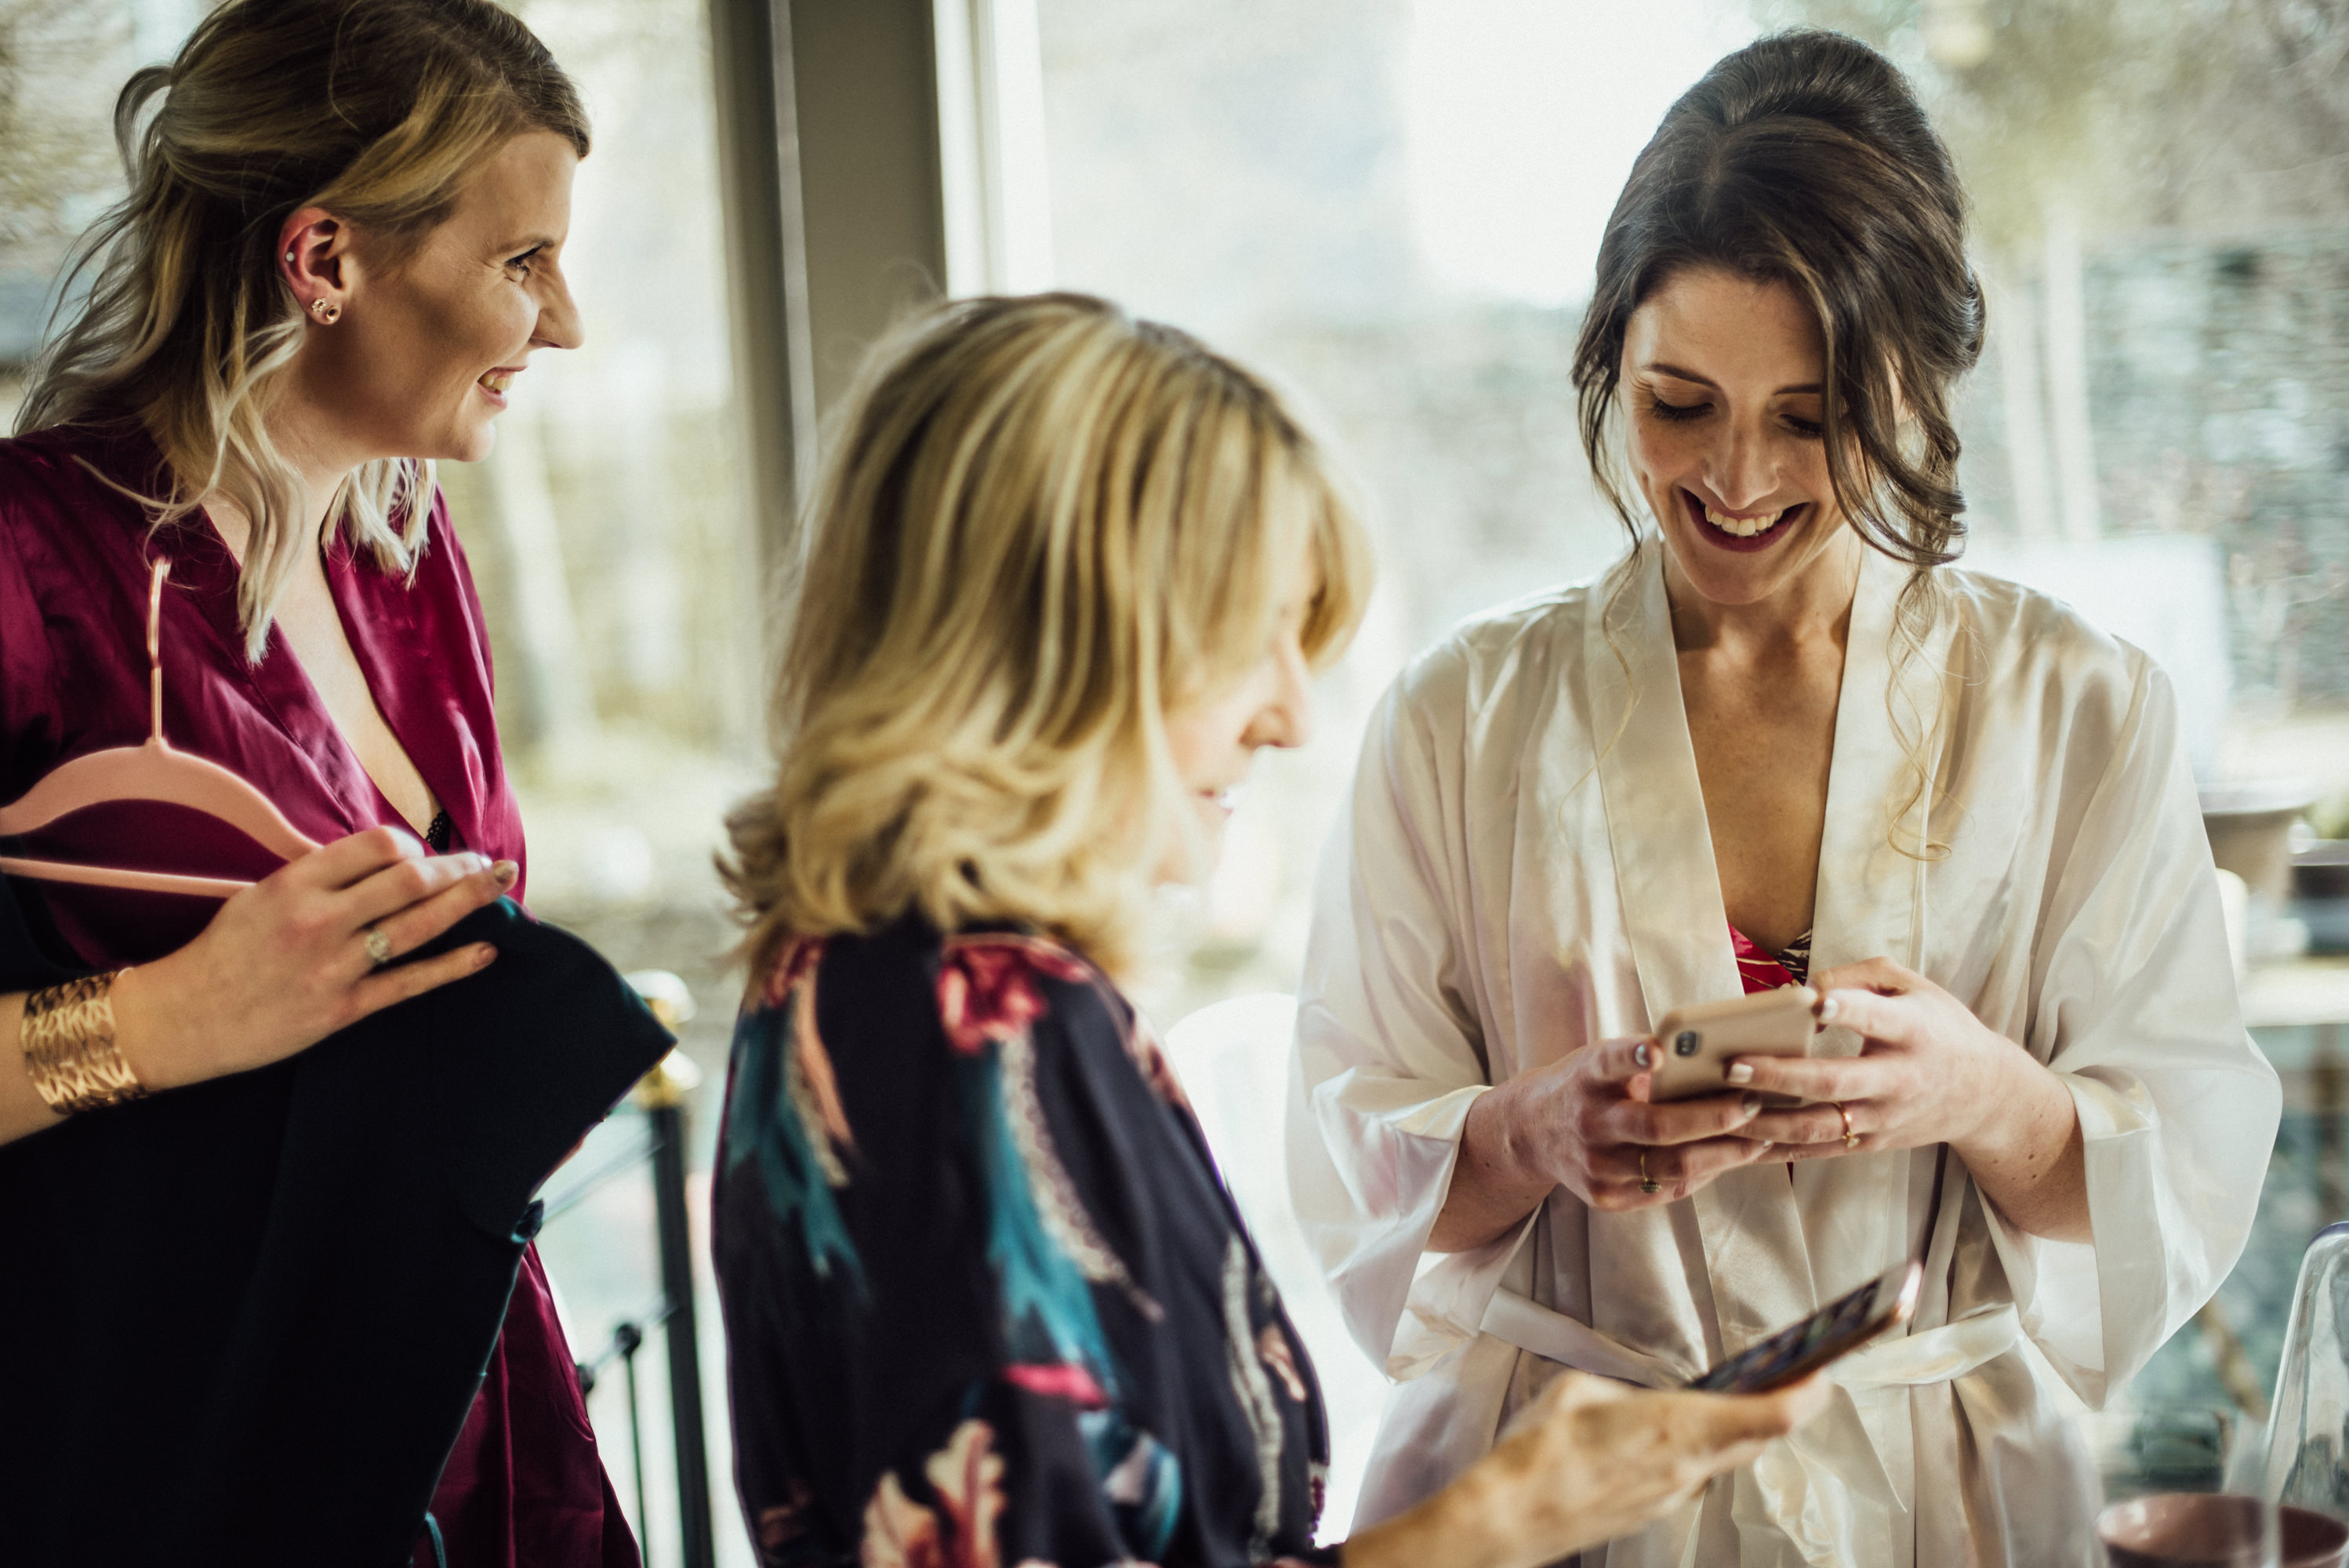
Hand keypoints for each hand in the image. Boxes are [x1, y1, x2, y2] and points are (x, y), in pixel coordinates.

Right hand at [111, 827, 514, 1090]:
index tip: (425, 852)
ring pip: (419, 925)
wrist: (180, 1019)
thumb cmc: (221, 953)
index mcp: (296, 884)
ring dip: (470, 900)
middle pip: (411, 880)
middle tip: (489, 862)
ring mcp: (334, 966)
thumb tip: (381, 860)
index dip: (414, 845)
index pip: (378, 845)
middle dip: (460, 866)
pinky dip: (454, 966)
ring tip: (504, 883)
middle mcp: (320, 920)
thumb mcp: (260, 895)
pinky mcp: (342, 1009)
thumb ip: (318, 878)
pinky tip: (487, 950)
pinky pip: (410, 983)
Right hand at [1344, 1371, 1828, 1567]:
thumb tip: (1634, 1401)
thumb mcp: (1579, 1393)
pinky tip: (1671, 1436)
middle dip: (1780, 1407)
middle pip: (1756, 1438)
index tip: (1823, 1372)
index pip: (1768, 1416)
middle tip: (1795, 1379)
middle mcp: (1686, 1468)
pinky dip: (1698, 1453)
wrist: (1512, 1517)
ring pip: (1724, 1459)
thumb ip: (1622, 1393)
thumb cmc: (1539, 1454)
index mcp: (1677, 1427)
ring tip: (1734, 1401)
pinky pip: (1690, 1477)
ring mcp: (1672, 1495)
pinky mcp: (1652, 1511)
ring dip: (1737, 1431)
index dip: (1805, 1394)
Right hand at [1435, 1034, 1785, 1248]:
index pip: (1607, 1063)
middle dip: (1712, 1116)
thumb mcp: (1600, 1062)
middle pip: (1655, 1126)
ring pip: (1670, 1166)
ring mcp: (1594, 1166)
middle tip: (1753, 1103)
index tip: (1660, 1050)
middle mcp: (1586, 1123)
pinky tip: (1728, 1159)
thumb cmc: (1585, 1086)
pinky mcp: (1603, 1197)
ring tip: (1760, 1138)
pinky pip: (1664, 1191)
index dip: (1633, 1056)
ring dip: (1723, 1153)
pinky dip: (1702, 1174)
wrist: (1530, 1132)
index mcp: (1585, 1078)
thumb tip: (1716, 1063)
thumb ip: (1642, 1063)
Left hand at [1732, 958, 2029, 1160]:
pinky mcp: (1872, 1143)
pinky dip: (1777, 1149)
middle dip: (1781, 1075)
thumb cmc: (1938, 1027)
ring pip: (1820, 1126)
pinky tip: (1738, 1141)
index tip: (1812, 1001)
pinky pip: (1818, 1150)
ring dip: (1767, 1121)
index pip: (1877, 1018)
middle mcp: (1898, 1079)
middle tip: (1733, 1063)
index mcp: (1913, 1031)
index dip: (1847, 1009)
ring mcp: (1884, 1117)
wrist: (1985, 1094)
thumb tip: (1803, 990)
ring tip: (1721, 1106)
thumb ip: (1860, 977)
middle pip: (1835, 1081)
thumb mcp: (1914, 987)